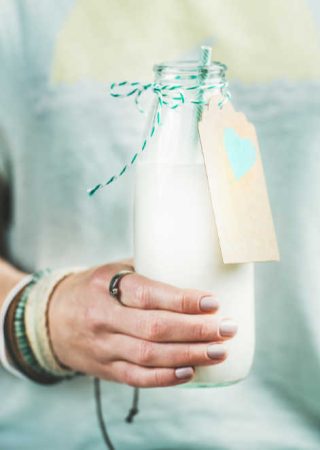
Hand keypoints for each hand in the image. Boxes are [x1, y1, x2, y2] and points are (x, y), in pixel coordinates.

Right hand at [49, 262, 236, 387]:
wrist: (51, 318)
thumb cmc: (94, 288)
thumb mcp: (112, 270)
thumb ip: (148, 271)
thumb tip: (196, 267)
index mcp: (105, 286)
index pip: (148, 294)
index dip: (182, 300)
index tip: (213, 302)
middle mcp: (103, 318)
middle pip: (154, 329)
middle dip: (196, 331)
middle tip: (227, 328)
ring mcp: (103, 347)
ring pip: (149, 357)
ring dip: (189, 355)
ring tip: (220, 351)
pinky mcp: (105, 368)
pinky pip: (138, 378)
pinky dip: (167, 378)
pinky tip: (192, 371)